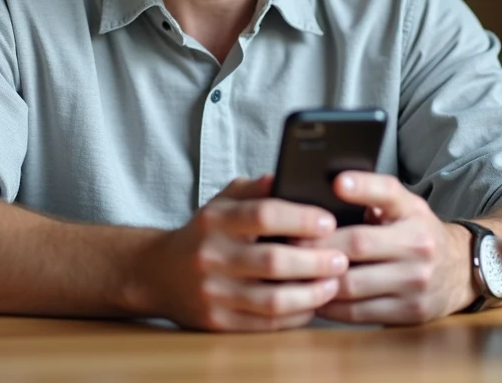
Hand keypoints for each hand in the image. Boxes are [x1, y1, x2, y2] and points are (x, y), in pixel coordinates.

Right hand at [129, 175, 349, 331]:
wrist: (159, 274)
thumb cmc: (205, 233)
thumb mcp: (222, 201)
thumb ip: (256, 188)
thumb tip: (290, 176)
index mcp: (215, 220)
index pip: (263, 215)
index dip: (300, 218)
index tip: (329, 221)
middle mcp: (211, 256)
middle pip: (273, 261)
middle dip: (314, 261)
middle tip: (342, 258)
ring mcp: (213, 293)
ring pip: (273, 300)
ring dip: (311, 294)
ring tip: (333, 283)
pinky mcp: (217, 323)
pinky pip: (266, 324)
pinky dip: (296, 315)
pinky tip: (313, 304)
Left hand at [297, 172, 476, 324]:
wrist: (462, 270)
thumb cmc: (416, 231)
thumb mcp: (403, 206)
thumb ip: (371, 197)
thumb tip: (322, 190)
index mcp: (413, 211)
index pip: (387, 193)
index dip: (362, 186)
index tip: (336, 182)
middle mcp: (419, 245)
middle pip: (358, 245)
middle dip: (317, 245)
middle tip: (285, 243)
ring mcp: (416, 282)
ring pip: (353, 284)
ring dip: (317, 280)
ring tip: (290, 273)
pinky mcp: (410, 312)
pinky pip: (359, 313)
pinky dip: (330, 306)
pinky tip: (312, 296)